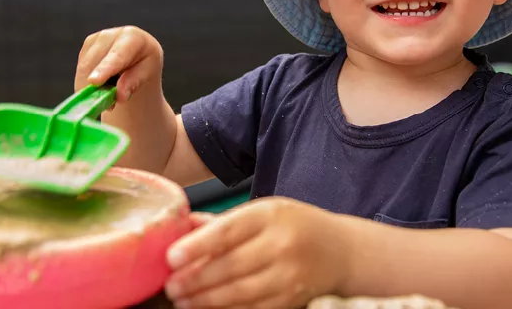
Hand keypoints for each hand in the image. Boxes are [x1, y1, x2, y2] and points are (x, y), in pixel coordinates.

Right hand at [75, 26, 162, 102]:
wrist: (137, 56)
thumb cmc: (144, 65)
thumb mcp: (146, 74)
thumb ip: (133, 84)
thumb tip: (120, 96)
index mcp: (132, 37)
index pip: (117, 56)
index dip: (104, 68)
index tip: (94, 82)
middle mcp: (110, 34)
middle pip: (94, 63)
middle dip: (95, 88)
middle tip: (109, 107)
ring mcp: (96, 38)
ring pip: (84, 68)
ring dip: (90, 88)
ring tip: (108, 99)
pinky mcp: (86, 46)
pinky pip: (80, 70)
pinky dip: (86, 83)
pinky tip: (102, 86)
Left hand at [163, 197, 350, 307]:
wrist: (340, 250)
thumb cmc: (293, 226)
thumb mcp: (263, 212)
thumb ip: (224, 222)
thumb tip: (181, 226)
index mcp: (269, 215)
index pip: (229, 230)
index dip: (198, 245)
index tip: (171, 257)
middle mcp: (282, 244)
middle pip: (231, 265)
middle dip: (196, 279)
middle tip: (171, 286)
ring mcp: (290, 275)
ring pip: (241, 293)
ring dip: (207, 300)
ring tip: (183, 301)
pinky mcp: (293, 299)